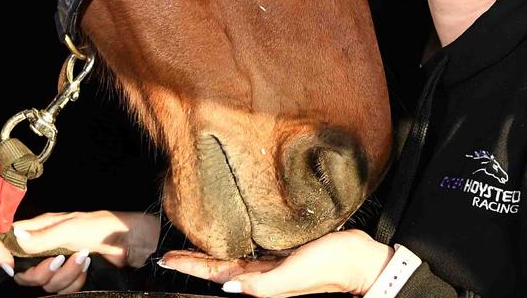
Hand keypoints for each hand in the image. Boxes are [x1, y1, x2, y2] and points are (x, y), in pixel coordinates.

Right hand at [0, 210, 159, 292]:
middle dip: (42, 272)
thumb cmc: (101, 227)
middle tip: (59, 260)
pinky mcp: (72, 275)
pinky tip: (87, 267)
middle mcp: (45, 246)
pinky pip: (63, 289)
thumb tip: (14, 237)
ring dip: (65, 275)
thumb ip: (41, 237)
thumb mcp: (70, 229)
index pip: (9, 239)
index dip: (3, 253)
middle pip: (25, 272)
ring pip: (46, 283)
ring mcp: (59, 262)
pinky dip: (75, 281)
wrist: (131, 242)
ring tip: (83, 259)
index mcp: (41, 229)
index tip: (9, 267)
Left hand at [158, 229, 392, 296]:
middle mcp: (263, 274)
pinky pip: (252, 250)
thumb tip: (229, 287)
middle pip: (220, 266)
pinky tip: (230, 238)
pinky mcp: (286, 252)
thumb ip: (263, 285)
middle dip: (195, 261)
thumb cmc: (329, 265)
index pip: (217, 273)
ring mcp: (273, 263)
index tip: (166, 259)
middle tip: (169, 253)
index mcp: (261, 281)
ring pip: (233, 258)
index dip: (191, 267)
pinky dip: (235, 245)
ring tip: (191, 245)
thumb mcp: (293, 276)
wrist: (360, 260)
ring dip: (211, 254)